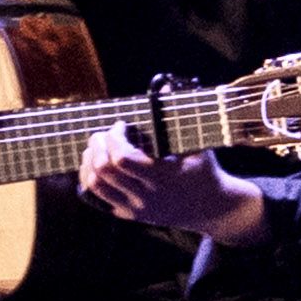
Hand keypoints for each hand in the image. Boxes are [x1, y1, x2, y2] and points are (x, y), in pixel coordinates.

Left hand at [78, 121, 268, 245]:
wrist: (211, 208)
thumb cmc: (204, 169)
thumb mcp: (198, 144)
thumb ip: (181, 116)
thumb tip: (166, 85)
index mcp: (162, 178)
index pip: (122, 158)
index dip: (115, 137)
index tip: (123, 125)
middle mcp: (145, 197)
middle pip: (104, 169)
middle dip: (98, 144)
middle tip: (105, 133)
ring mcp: (134, 208)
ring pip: (95, 184)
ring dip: (90, 160)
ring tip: (97, 147)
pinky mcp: (127, 215)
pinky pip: (95, 198)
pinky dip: (89, 178)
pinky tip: (96, 164)